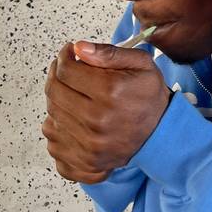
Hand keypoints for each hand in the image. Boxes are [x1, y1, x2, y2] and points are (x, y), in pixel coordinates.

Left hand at [42, 40, 171, 183]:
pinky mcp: (85, 163)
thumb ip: (109, 53)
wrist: (161, 133)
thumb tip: (79, 48)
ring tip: (75, 97)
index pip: (65, 70)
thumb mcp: (141, 64)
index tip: (69, 53)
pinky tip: (74, 121)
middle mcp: (97, 121)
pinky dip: (59, 131)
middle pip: (53, 93)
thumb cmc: (149, 98)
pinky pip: (53, 144)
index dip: (64, 57)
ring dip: (58, 104)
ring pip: (50, 118)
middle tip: (66, 70)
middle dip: (56, 76)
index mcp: (110, 92)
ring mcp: (89, 146)